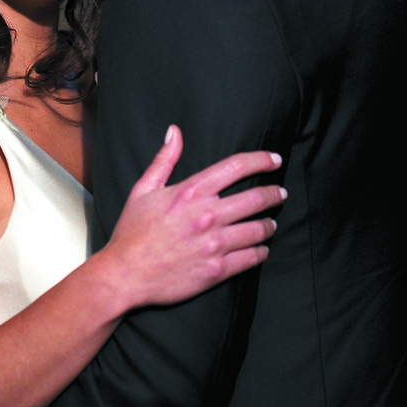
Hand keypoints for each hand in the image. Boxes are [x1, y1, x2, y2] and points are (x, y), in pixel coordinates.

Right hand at [101, 125, 284, 310]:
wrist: (125, 274)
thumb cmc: (132, 232)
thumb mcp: (144, 189)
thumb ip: (164, 159)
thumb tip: (175, 131)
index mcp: (190, 192)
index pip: (236, 167)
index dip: (261, 161)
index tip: (274, 160)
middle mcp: (207, 215)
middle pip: (256, 198)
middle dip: (274, 193)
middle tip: (280, 193)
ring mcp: (214, 244)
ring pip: (259, 229)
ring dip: (269, 224)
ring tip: (270, 222)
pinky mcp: (217, 270)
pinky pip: (251, 258)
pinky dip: (261, 251)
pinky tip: (261, 248)